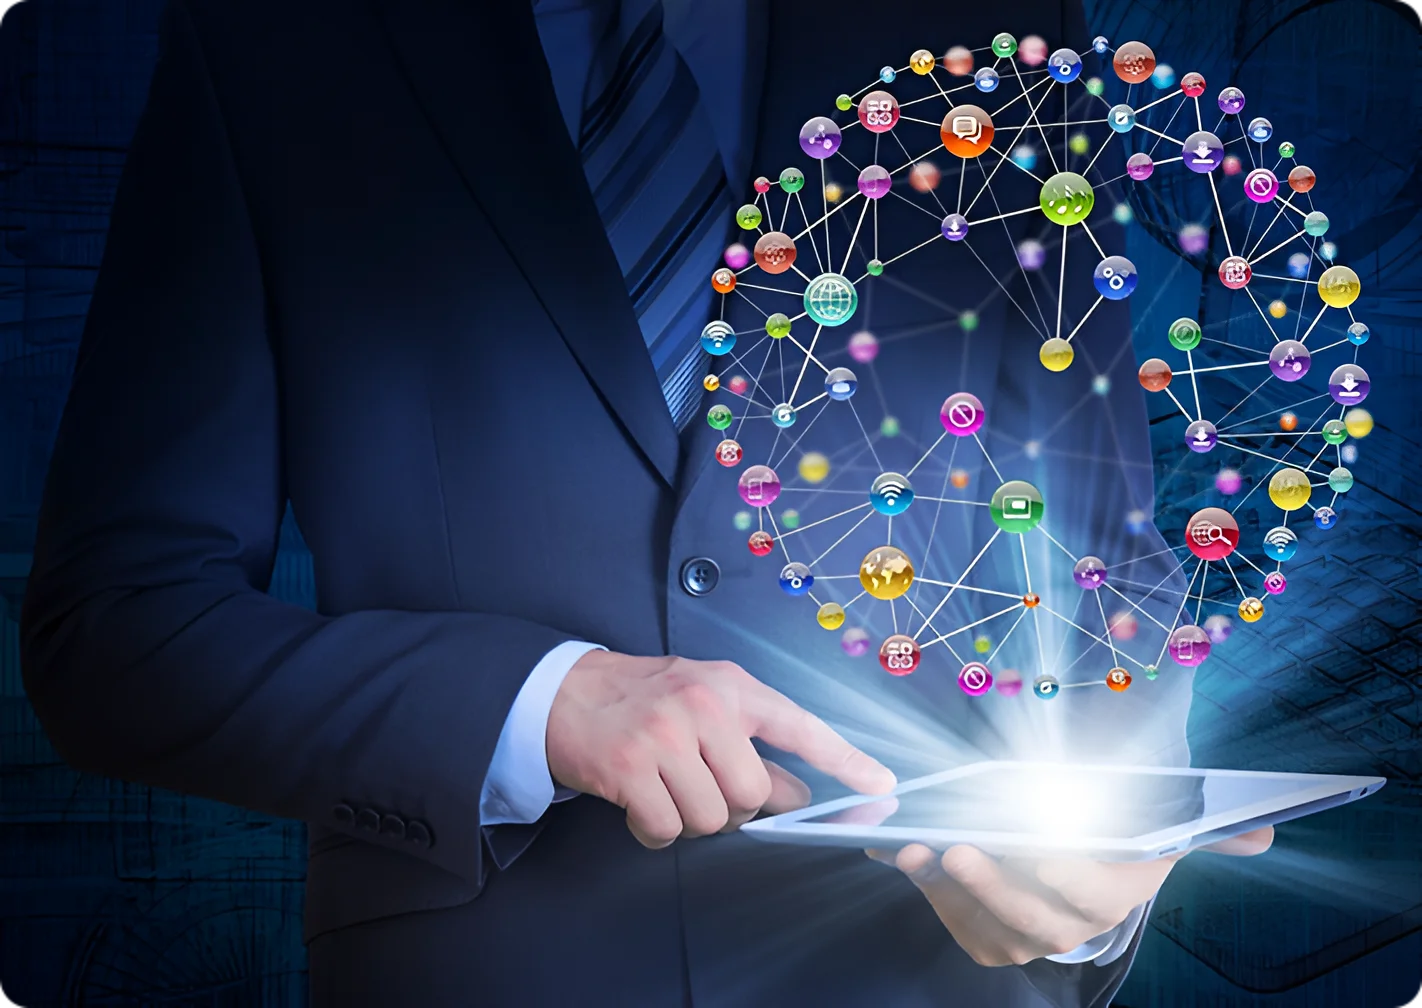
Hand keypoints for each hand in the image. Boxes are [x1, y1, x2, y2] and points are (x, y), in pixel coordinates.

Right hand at [547, 650, 895, 847]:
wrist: (563, 691)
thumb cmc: (642, 697)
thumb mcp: (705, 700)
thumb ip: (752, 739)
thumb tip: (799, 795)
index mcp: (730, 686)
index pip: (799, 726)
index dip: (844, 760)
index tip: (880, 784)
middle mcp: (702, 705)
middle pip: (753, 793)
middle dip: (733, 806)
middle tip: (700, 785)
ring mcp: (663, 736)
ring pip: (712, 818)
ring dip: (689, 818)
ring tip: (664, 787)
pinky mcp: (627, 769)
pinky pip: (666, 830)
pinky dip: (654, 830)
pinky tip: (640, 804)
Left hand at [867, 826, 1272, 965]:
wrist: (1081, 854)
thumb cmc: (1117, 823)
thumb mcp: (1162, 818)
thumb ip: (1212, 828)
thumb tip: (1263, 833)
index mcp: (1118, 894)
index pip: (1093, 894)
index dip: (1064, 875)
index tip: (1035, 848)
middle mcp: (1073, 927)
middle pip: (1031, 919)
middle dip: (992, 886)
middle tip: (958, 847)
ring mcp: (1026, 936)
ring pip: (984, 924)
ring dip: (944, 889)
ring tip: (916, 848)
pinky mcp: (987, 936)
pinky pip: (953, 922)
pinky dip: (923, 889)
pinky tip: (898, 853)